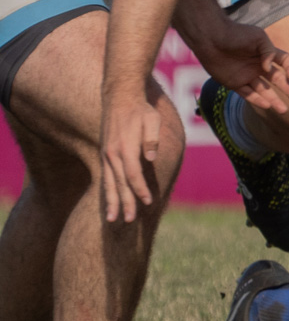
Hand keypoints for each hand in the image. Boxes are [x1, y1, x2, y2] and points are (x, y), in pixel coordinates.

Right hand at [100, 87, 164, 223]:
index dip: (140, 189)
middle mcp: (112, 154)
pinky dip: (106, 192)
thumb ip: (151, 138)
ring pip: (109, 184)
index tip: (148, 201)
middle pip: (119, 183)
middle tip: (129, 221)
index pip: (132, 174)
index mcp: (125, 147)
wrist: (119, 98)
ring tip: (112, 220)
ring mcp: (106, 156)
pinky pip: (105, 178)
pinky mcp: (105, 155)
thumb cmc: (140, 110)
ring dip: (112, 202)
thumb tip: (150, 157)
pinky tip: (108, 203)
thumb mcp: (152, 119)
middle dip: (125, 203)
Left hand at [191, 19, 288, 114]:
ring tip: (284, 110)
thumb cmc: (236, 34)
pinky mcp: (235, 84)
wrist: (212, 39)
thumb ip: (269, 52)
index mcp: (266, 54)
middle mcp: (259, 66)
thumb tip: (269, 69)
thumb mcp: (259, 38)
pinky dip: (257, 100)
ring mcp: (247, 76)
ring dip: (274, 100)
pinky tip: (267, 106)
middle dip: (288, 89)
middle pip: (277, 80)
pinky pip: (248, 94)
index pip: (285, 61)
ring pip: (264, 91)